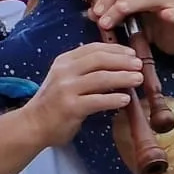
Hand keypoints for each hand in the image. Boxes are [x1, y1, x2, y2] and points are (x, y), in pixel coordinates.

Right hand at [23, 42, 145, 148]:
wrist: (33, 124)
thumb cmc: (53, 102)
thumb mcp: (64, 79)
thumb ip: (84, 70)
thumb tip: (116, 65)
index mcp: (64, 61)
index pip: (93, 49)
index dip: (115, 49)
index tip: (131, 53)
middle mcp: (64, 71)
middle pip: (99, 60)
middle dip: (123, 61)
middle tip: (139, 65)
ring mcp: (67, 89)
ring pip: (101, 78)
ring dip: (123, 77)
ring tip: (138, 79)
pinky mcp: (71, 107)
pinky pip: (97, 101)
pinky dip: (114, 99)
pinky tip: (125, 99)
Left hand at [87, 0, 173, 56]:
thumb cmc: (153, 24)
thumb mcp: (129, 19)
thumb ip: (111, 13)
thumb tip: (90, 13)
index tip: (95, 13)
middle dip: (113, 5)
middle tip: (103, 22)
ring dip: (131, 6)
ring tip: (118, 17)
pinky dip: (169, 13)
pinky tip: (164, 16)